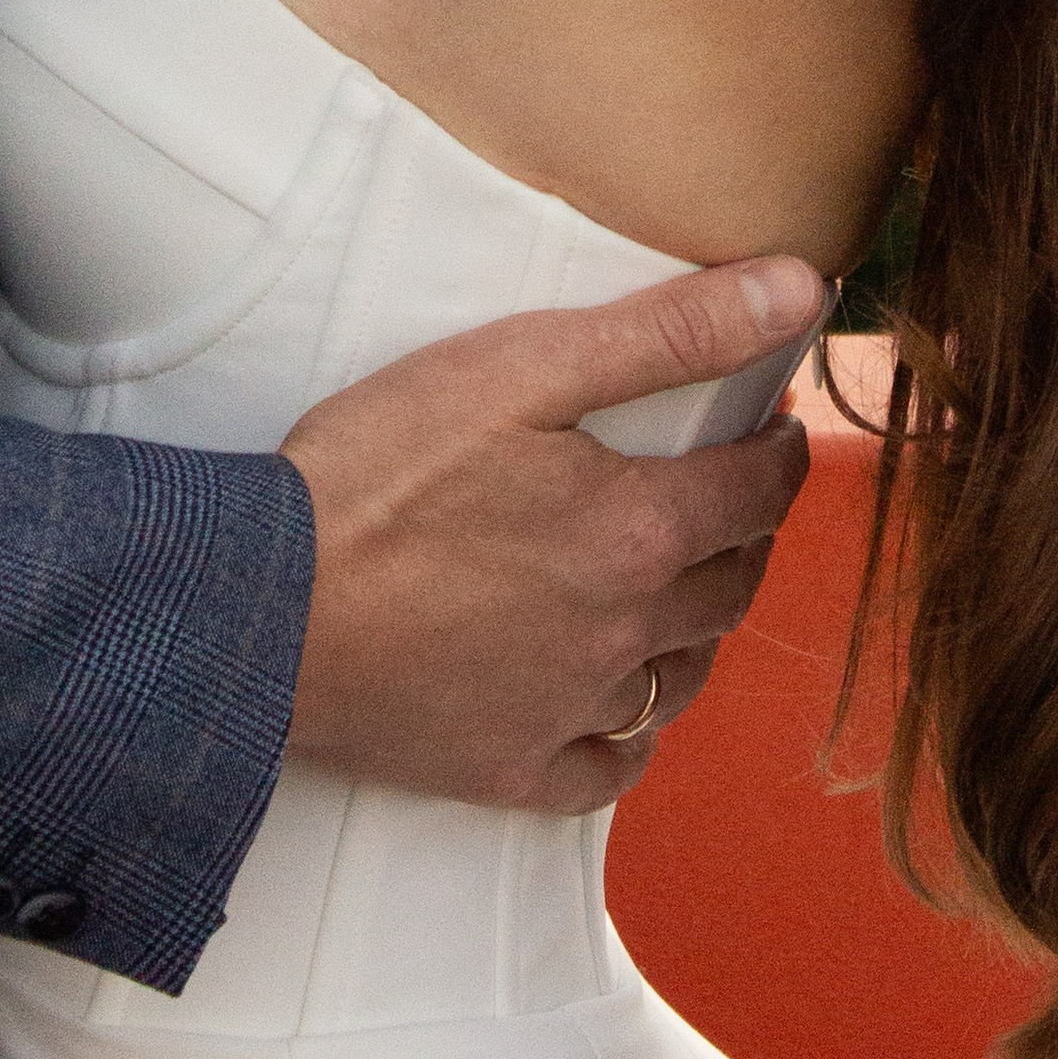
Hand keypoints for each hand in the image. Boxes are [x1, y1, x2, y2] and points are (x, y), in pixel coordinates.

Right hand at [279, 253, 822, 814]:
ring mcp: (570, 711)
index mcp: (638, 531)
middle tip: (732, 490)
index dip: (777, 451)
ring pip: (682, 674)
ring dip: (700, 622)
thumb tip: (795, 289)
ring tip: (683, 577)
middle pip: (731, 584)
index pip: (757, 492)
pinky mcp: (510, 769)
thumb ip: (669, 330)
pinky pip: (611, 764)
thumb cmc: (380, 469)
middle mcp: (625, 633)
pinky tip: (617, 697)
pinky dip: (630, 729)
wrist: (262, 606)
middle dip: (746, 529)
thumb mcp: (524, 365)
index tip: (774, 426)